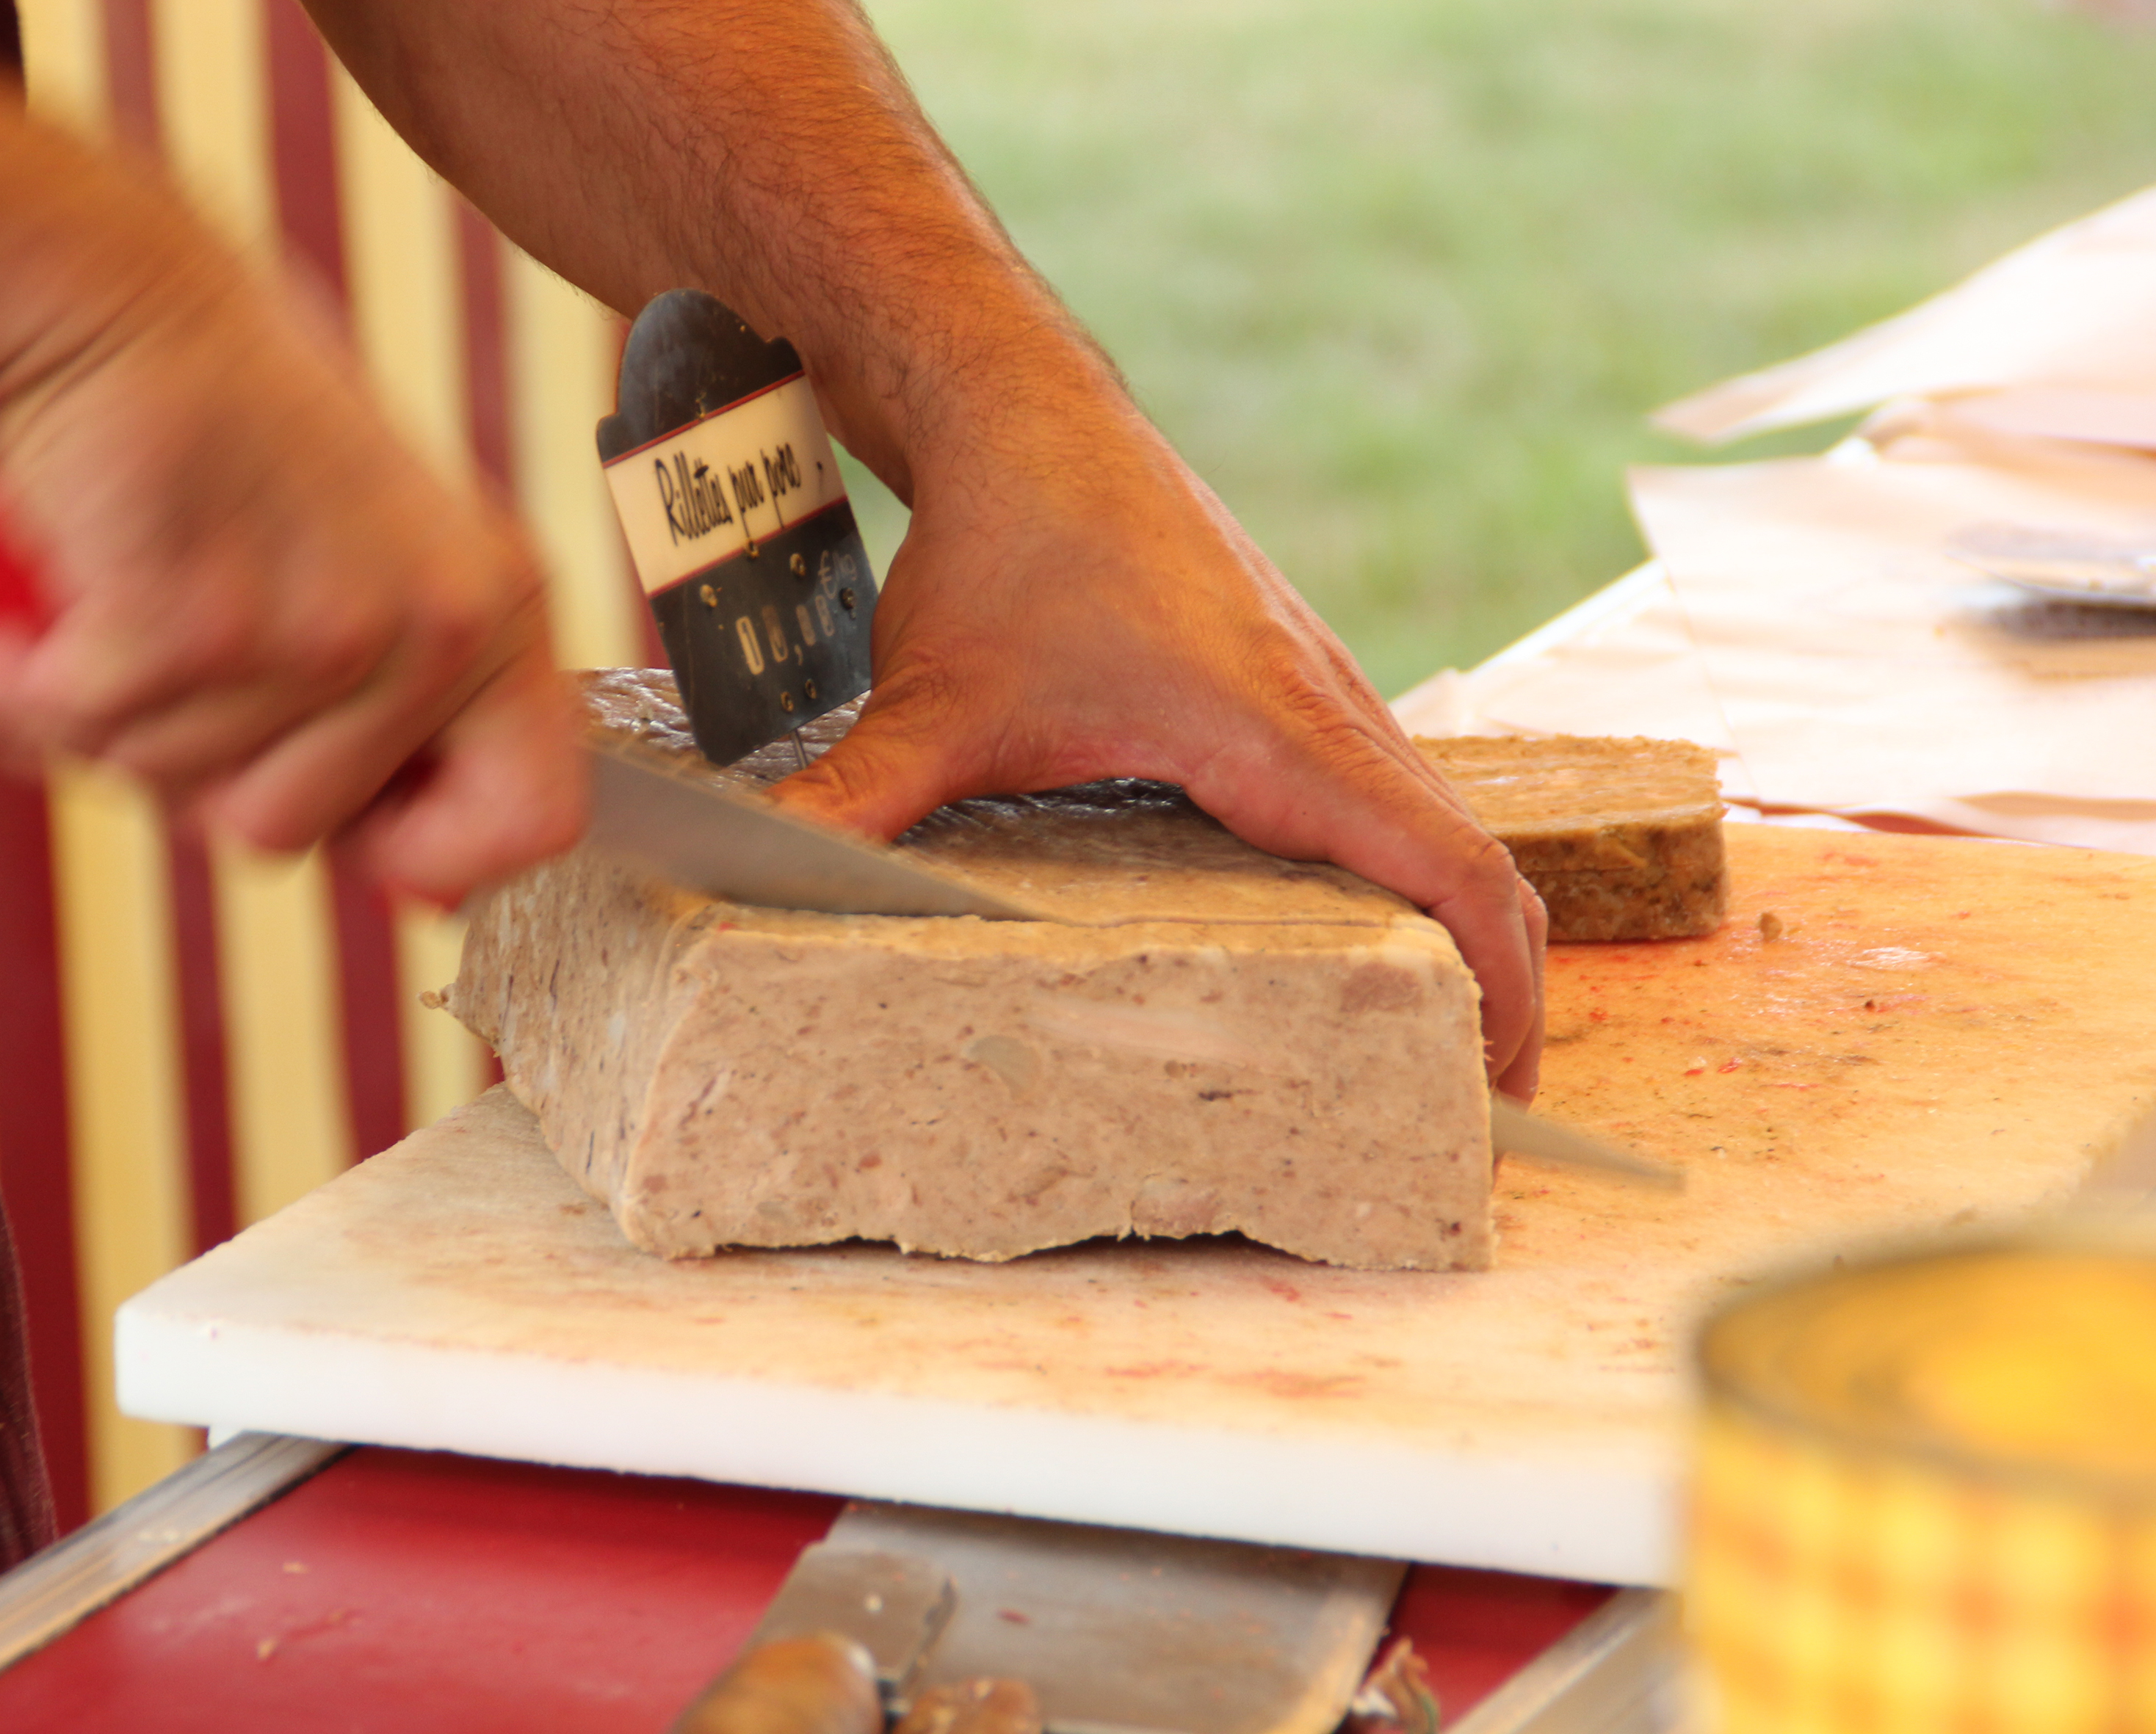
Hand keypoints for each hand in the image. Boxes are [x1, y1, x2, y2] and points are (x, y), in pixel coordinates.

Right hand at [0, 263, 585, 905]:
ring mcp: (323, 624)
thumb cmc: (216, 435)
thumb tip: (422, 882)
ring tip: (76, 600)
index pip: (535, 820)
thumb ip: (392, 713)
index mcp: (494, 609)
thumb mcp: (359, 569)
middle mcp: (436, 621)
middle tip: (145, 659)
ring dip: (83, 717)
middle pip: (288, 833)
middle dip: (182, 771)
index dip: (437, 858)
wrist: (98, 284)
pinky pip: (74, 727)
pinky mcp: (196, 618)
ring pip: (170, 788)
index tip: (356, 840)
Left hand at [769, 383, 1547, 1096]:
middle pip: (1473, 862)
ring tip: (1427, 1041)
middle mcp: (1328, 707)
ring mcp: (1319, 686)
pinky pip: (1382, 786)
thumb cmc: (1007, 543)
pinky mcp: (1289, 677)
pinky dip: (1398, 867)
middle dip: (1494, 990)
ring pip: (1432, 820)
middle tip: (1466, 1104)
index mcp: (1282, 731)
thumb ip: (860, 804)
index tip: (1498, 1083)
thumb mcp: (935, 700)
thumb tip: (769, 881)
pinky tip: (1349, 927)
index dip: (1498, 987)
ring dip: (1451, 926)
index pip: (1450, 870)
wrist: (1027, 409)